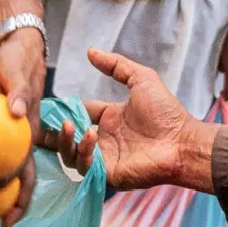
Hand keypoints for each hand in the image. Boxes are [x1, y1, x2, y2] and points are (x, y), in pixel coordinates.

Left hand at [0, 25, 45, 226]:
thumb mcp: (17, 73)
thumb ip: (19, 91)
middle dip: (12, 204)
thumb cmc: (18, 61)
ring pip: (5, 167)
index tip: (5, 215)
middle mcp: (20, 139)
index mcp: (28, 134)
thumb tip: (16, 112)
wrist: (15, 49)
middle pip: (18, 178)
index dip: (19, 196)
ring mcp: (9, 135)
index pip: (26, 171)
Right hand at [39, 48, 210, 191]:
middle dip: (55, 131)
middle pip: (69, 138)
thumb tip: (90, 52)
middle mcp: (105, 139)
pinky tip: (91, 136)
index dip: (66, 110)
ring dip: (65, 141)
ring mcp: (105, 158)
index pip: (81, 113)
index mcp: (111, 118)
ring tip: (70, 126)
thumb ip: (116, 65)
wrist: (182, 141)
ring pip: (71, 155)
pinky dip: (83, 152)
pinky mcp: (108, 174)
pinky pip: (85, 167)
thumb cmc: (166, 112)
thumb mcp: (141, 79)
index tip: (51, 105)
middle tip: (45, 123)